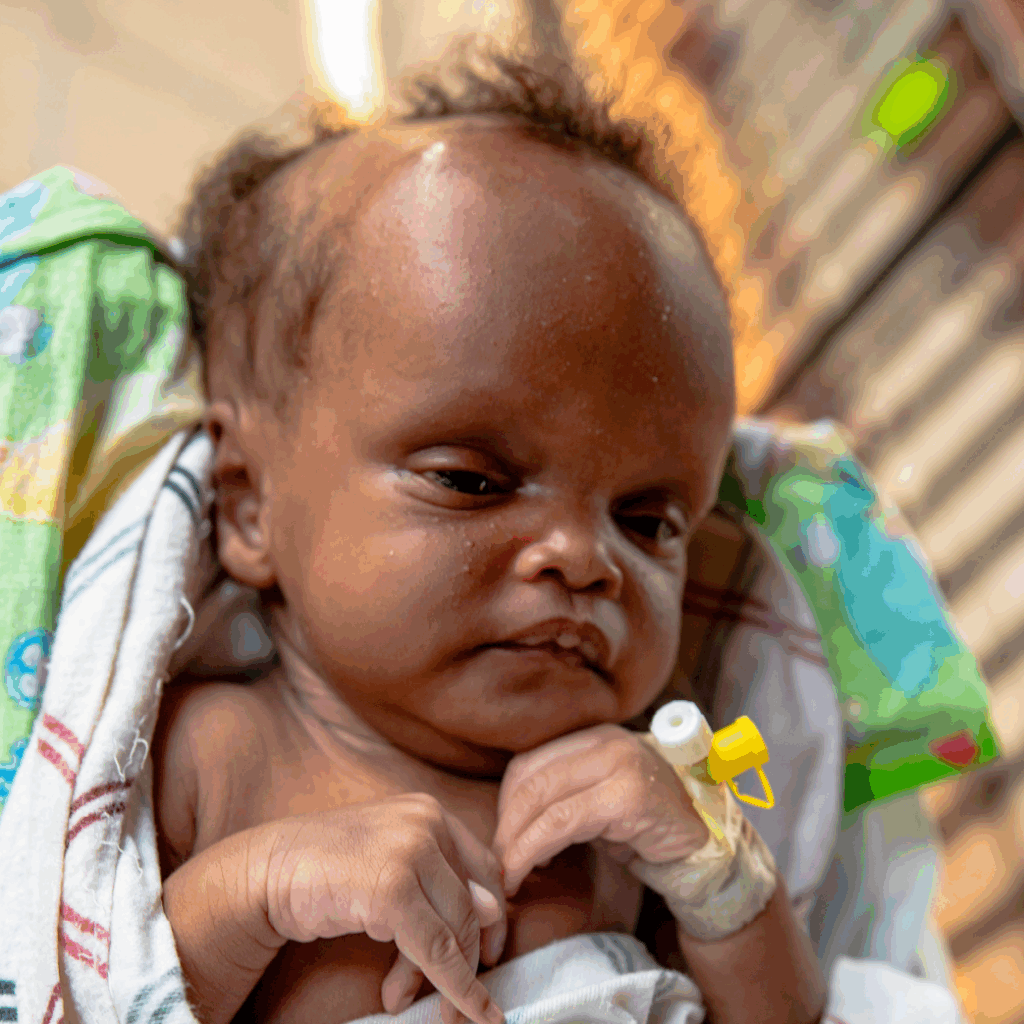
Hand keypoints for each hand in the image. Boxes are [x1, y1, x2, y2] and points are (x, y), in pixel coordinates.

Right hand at [259, 794, 506, 1023]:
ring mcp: (411, 850)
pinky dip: (456, 987)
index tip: (493, 952)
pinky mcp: (392, 888)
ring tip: (427, 1007)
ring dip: (450, 978)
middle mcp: (426, 821)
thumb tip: (495, 912)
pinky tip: (463, 1012)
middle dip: (468, 955)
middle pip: (473, 901)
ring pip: (458, 927)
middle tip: (460, 998)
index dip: (494, 914)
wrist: (264, 871)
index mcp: (429, 810)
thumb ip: (438, 884)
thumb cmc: (325, 870)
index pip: (483, 866)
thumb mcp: (390, 870)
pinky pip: (438, 949)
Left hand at [491, 725, 709, 896]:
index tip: (501, 841)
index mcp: (596, 738)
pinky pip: (562, 822)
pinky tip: (531, 869)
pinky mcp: (627, 796)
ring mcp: (619, 765)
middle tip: (497, 864)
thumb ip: (564, 796)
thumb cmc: (649, 830)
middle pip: (531, 779)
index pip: (530, 763)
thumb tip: (510, 820)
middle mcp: (607, 742)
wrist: (707, 851)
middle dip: (505, 826)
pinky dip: (535, 848)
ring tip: (509, 873)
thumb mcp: (600, 803)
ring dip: (515, 842)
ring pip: (542, 799)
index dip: (505, 804)